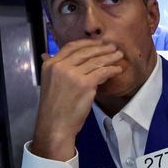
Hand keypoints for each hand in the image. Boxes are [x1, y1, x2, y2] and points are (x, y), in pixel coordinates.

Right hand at [31, 40, 122, 160]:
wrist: (55, 124)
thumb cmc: (54, 106)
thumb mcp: (49, 82)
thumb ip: (54, 68)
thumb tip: (48, 55)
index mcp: (50, 64)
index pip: (71, 46)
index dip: (87, 43)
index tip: (99, 43)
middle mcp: (60, 66)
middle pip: (86, 52)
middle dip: (102, 48)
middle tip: (114, 47)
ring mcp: (73, 74)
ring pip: (96, 61)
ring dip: (110, 57)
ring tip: (119, 55)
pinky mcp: (85, 84)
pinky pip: (102, 72)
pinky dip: (112, 70)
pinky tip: (118, 69)